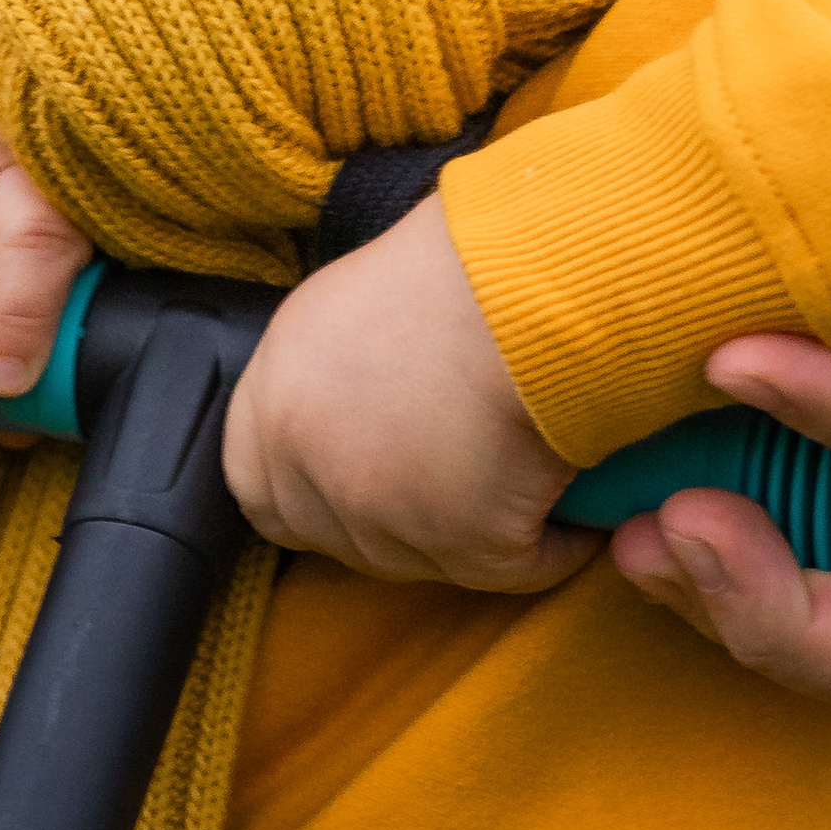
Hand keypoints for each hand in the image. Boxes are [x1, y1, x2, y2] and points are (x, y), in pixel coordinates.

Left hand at [225, 197, 591, 592]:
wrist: (528, 276)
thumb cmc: (457, 260)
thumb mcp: (350, 303)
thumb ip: (327, 374)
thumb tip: (356, 415)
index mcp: (276, 393)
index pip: (255, 487)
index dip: (307, 494)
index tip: (356, 483)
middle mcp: (314, 461)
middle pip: (337, 537)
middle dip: (390, 523)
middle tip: (453, 487)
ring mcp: (384, 513)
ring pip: (423, 561)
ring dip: (470, 537)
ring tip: (521, 486)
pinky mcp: (466, 544)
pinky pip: (515, 569)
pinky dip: (550, 548)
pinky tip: (576, 516)